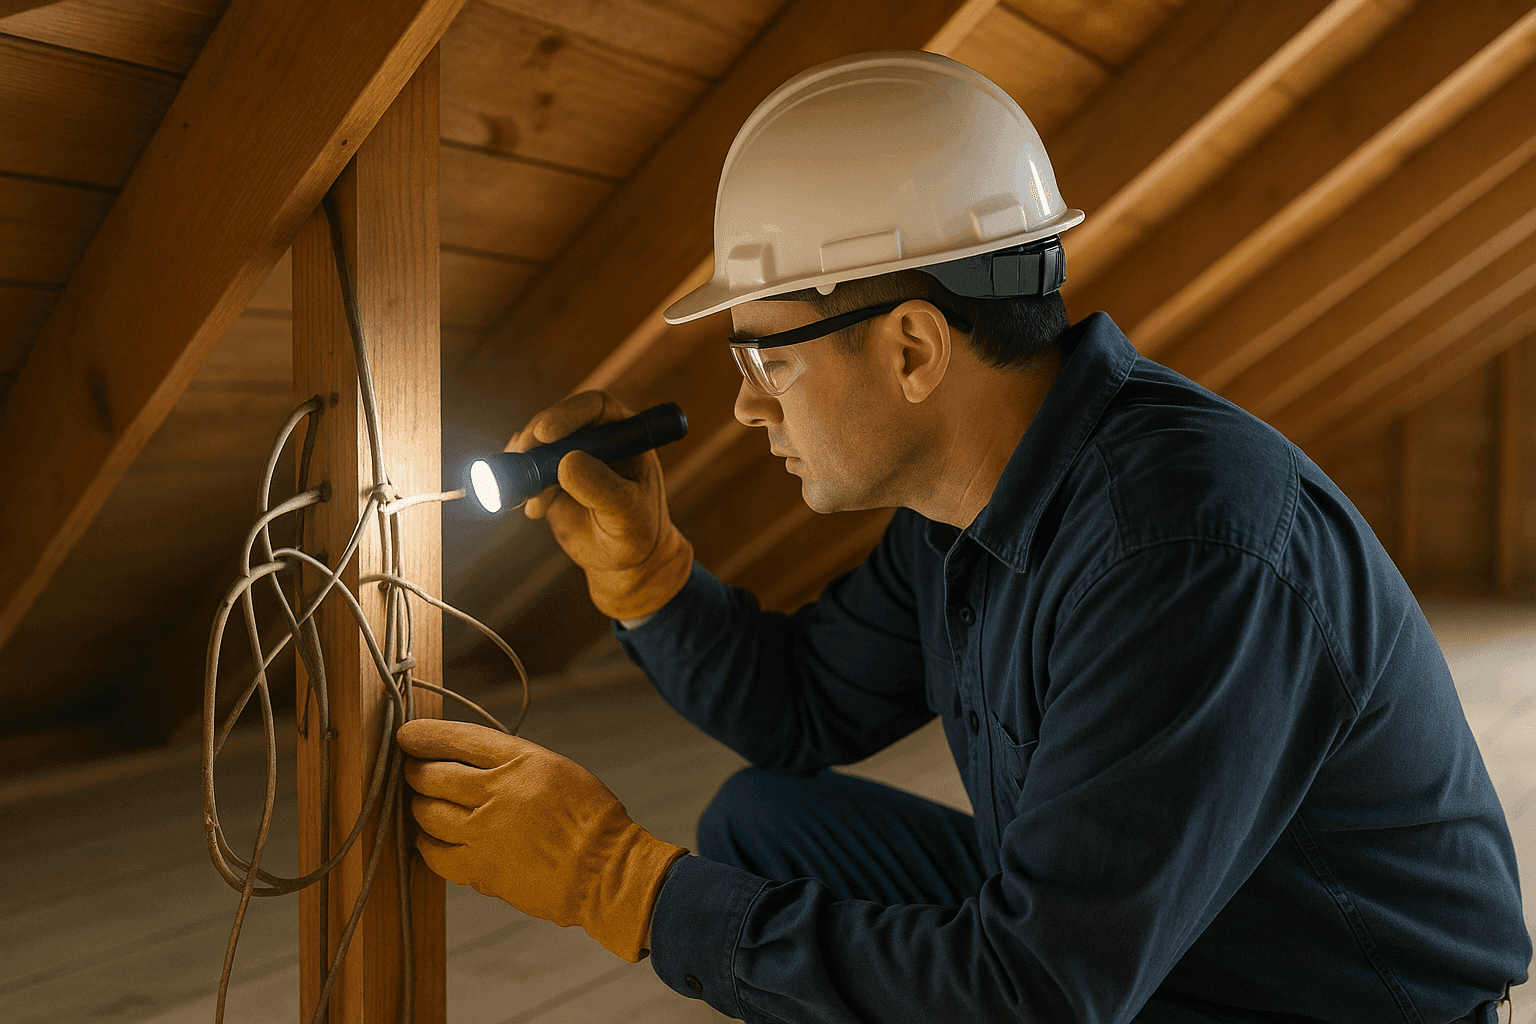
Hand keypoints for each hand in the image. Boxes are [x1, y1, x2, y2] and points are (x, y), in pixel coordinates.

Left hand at [399, 719, 686, 961]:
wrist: (606, 871)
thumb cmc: (589, 818)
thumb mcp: (554, 768)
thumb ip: (509, 763)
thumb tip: (463, 760)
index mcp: (521, 761)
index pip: (458, 739)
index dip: (425, 735)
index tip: (408, 735)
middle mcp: (497, 794)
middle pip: (432, 776)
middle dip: (417, 772)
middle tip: (415, 772)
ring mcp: (484, 834)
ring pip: (426, 814)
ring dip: (419, 806)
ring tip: (424, 805)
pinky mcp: (479, 870)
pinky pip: (434, 854)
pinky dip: (426, 843)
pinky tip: (432, 839)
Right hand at [508, 391, 692, 619]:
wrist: (624, 561)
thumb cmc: (636, 533)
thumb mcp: (627, 514)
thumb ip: (603, 488)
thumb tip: (568, 462)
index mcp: (624, 434)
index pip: (595, 407)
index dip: (567, 413)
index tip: (545, 433)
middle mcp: (595, 438)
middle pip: (558, 421)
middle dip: (536, 438)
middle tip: (523, 455)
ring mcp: (569, 456)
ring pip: (536, 445)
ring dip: (524, 464)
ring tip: (528, 497)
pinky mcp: (548, 477)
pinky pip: (525, 470)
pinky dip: (517, 484)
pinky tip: (529, 507)